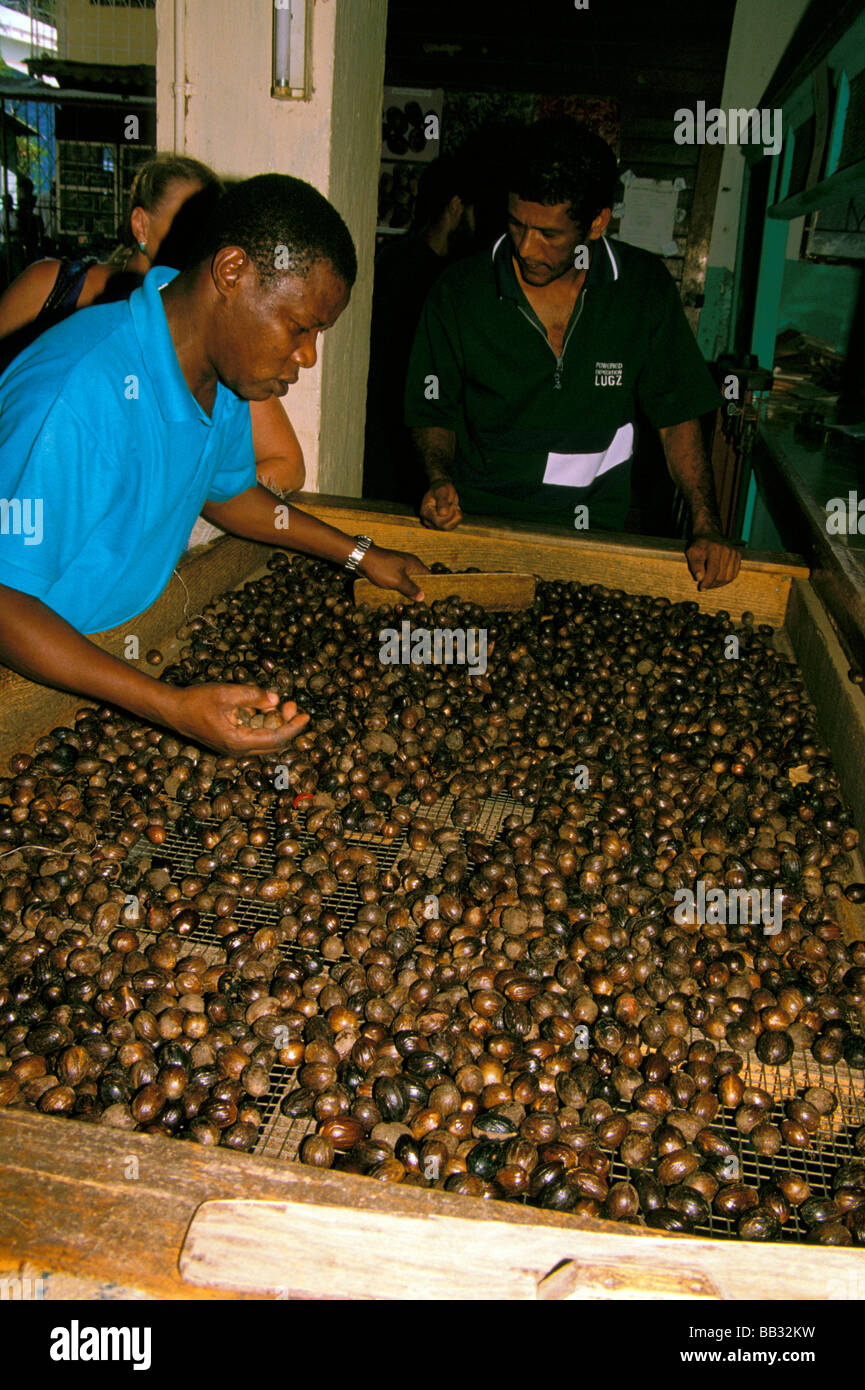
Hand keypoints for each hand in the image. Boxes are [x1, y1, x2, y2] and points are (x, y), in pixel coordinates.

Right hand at [166, 684, 309, 753]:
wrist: (172, 710)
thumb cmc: (196, 701)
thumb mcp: (226, 693)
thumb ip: (253, 696)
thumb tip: (275, 699)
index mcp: (238, 742)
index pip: (275, 739)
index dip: (293, 728)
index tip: (305, 716)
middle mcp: (238, 750)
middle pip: (273, 742)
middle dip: (286, 724)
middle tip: (292, 705)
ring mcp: (233, 747)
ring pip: (264, 739)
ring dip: (274, 722)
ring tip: (281, 703)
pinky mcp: (230, 741)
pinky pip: (254, 735)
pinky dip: (262, 722)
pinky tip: (263, 707)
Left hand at [358, 546, 427, 599]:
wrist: (362, 558)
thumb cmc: (381, 568)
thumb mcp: (398, 581)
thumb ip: (410, 589)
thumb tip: (423, 597)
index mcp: (414, 564)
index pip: (428, 576)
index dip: (430, 587)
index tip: (430, 599)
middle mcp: (408, 564)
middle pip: (417, 579)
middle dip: (417, 590)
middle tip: (419, 604)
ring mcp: (399, 566)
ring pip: (407, 580)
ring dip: (407, 590)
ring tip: (409, 603)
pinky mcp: (390, 569)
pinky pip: (398, 579)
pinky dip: (398, 587)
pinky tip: (398, 596)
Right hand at [420, 481, 461, 530]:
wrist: (442, 490)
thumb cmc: (441, 489)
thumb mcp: (442, 491)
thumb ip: (442, 501)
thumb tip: (443, 514)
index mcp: (425, 512)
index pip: (438, 521)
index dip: (448, 514)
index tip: (450, 503)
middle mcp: (428, 521)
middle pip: (443, 526)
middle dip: (452, 514)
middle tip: (452, 504)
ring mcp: (434, 524)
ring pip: (448, 528)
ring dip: (455, 516)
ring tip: (453, 506)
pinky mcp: (442, 526)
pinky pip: (452, 527)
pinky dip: (457, 518)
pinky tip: (454, 510)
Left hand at [686, 531, 741, 590]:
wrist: (709, 533)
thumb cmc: (699, 545)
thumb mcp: (691, 553)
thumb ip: (695, 565)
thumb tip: (700, 578)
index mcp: (715, 549)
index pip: (713, 570)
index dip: (707, 582)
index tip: (701, 588)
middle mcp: (727, 550)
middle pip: (722, 576)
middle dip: (712, 584)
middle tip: (704, 585)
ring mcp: (734, 553)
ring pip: (729, 577)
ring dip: (719, 583)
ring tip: (710, 583)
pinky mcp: (738, 555)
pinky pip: (734, 573)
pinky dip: (726, 580)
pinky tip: (718, 579)